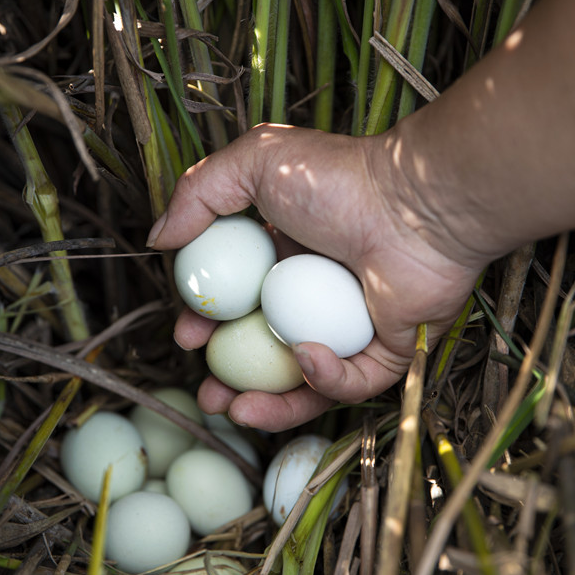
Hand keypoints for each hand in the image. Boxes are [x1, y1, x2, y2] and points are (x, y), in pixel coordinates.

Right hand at [146, 123, 487, 431]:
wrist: (415, 204)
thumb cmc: (339, 181)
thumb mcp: (253, 163)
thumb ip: (198, 193)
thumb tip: (159, 239)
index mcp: (287, 254)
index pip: (239, 300)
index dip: (209, 321)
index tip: (188, 335)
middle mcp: (318, 293)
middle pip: (266, 349)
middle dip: (230, 378)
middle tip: (207, 393)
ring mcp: (353, 325)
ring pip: (304, 380)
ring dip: (267, 402)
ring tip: (234, 411)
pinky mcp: (388, 351)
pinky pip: (349, 382)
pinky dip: (323, 379)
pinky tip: (304, 359)